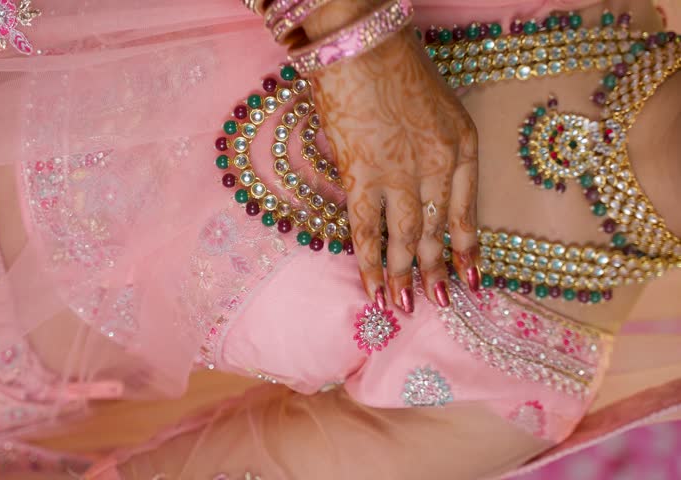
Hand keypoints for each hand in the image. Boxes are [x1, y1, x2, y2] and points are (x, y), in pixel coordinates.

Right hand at [306, 8, 479, 311]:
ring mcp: (401, 173)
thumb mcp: (433, 101)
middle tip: (438, 303)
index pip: (467, 210)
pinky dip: (369, 263)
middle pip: (438, 230)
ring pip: (406, 238)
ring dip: (404, 276)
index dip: (468, 248)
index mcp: (460, 144)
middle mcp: (438, 165)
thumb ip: (430, 142)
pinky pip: (365, 229)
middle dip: (436, 271)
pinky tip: (372, 288)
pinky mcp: (363, 175)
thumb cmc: (392, 60)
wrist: (361, 39)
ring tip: (403, 307)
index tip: (472, 279)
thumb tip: (412, 179)